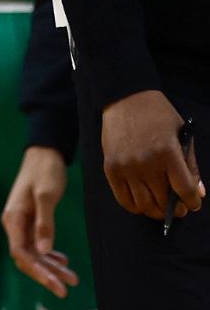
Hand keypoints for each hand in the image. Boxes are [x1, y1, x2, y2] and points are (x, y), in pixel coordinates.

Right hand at [2, 146, 79, 296]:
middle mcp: (14, 224)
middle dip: (46, 274)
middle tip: (66, 289)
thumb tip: (44, 251)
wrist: (44, 153)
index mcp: (13, 219)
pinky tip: (64, 260)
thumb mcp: (47, 196)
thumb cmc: (44, 172)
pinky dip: (50, 255)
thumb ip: (45, 223)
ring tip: (73, 279)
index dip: (38, 272)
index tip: (57, 285)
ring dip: (51, 266)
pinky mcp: (32, 220)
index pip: (21, 254)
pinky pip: (38, 244)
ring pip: (34, 253)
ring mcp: (22, 223)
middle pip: (27, 258)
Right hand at [100, 90, 202, 220]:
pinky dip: (135, 206)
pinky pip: (123, 198)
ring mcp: (126, 167)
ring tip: (162, 208)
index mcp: (168, 153)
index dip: (192, 202)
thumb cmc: (158, 115)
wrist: (125, 98)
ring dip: (156, 211)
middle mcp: (146, 163)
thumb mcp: (182, 135)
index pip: (184, 189)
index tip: (194, 204)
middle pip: (164, 200)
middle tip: (180, 209)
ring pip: (144, 204)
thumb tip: (199, 192)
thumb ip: (190, 165)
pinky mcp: (111, 168)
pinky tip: (143, 203)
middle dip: (176, 209)